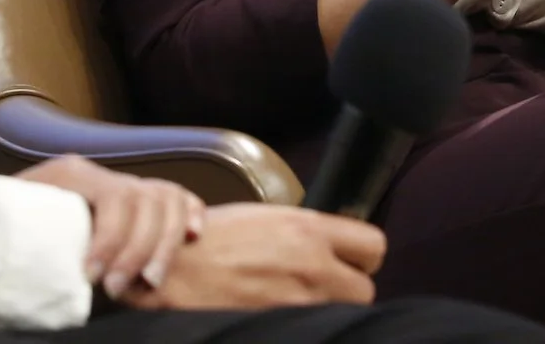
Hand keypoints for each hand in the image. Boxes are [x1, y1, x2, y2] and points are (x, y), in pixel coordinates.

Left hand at [17, 155, 202, 301]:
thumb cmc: (7, 225)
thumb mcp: (11, 219)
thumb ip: (24, 228)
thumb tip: (28, 260)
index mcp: (73, 173)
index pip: (111, 197)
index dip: (110, 237)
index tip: (92, 276)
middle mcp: (106, 175)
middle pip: (144, 201)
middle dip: (137, 250)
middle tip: (116, 289)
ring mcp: (128, 184)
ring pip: (167, 200)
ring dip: (165, 244)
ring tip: (151, 282)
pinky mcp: (142, 200)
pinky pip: (180, 196)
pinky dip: (191, 213)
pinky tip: (192, 236)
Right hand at [123, 204, 382, 309]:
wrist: (171, 271)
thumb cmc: (207, 240)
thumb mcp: (263, 217)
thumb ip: (303, 231)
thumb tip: (327, 243)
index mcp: (308, 230)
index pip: (373, 245)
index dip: (363, 255)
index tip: (350, 259)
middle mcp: (312, 267)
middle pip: (365, 290)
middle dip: (348, 288)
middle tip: (325, 284)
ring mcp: (299, 303)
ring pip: (342, 312)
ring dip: (327, 307)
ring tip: (298, 299)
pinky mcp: (283, 327)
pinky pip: (312, 327)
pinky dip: (303, 324)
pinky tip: (280, 312)